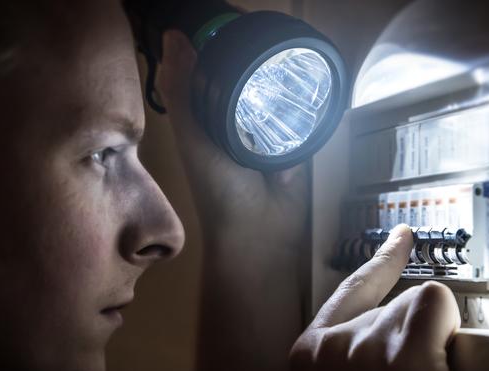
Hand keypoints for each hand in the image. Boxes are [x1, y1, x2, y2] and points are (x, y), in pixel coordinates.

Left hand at [156, 30, 307, 253]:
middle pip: (251, 79)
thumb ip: (184, 94)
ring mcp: (271, 133)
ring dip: (285, 78)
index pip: (216, 70)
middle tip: (268, 31)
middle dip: (259, 58)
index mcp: (210, 118)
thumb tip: (174, 35)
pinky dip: (307, 102)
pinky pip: (303, 116)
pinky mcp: (299, 144)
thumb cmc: (219, 191)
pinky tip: (313, 81)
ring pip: (279, 95)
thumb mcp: (194, 140)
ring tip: (292, 49)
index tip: (233, 20)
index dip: (222, 45)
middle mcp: (240, 122)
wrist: (262, 231)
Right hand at [290, 224, 461, 370]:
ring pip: (417, 308)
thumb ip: (348, 361)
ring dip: (430, 346)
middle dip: (410, 340)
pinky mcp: (404, 350)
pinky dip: (446, 329)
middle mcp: (332, 343)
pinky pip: (437, 305)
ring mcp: (366, 344)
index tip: (401, 238)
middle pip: (392, 305)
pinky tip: (437, 370)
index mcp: (308, 356)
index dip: (379, 263)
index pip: (348, 292)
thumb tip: (389, 336)